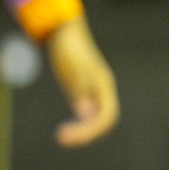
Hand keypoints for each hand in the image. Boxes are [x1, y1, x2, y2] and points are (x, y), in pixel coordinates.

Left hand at [47, 16, 118, 146]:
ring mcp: (93, 93)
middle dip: (85, 133)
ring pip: (94, 119)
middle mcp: (102, 92)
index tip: (71, 135)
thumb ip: (80, 88)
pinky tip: (65, 130)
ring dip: (81, 131)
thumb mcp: (72, 67)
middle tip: (61, 138)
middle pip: (102, 121)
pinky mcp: (83, 93)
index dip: (91, 129)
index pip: (107, 116)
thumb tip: (85, 113)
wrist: (63, 31)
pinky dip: (77, 124)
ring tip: (61, 137)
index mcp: (104, 85)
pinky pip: (85, 114)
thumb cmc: (69, 47)